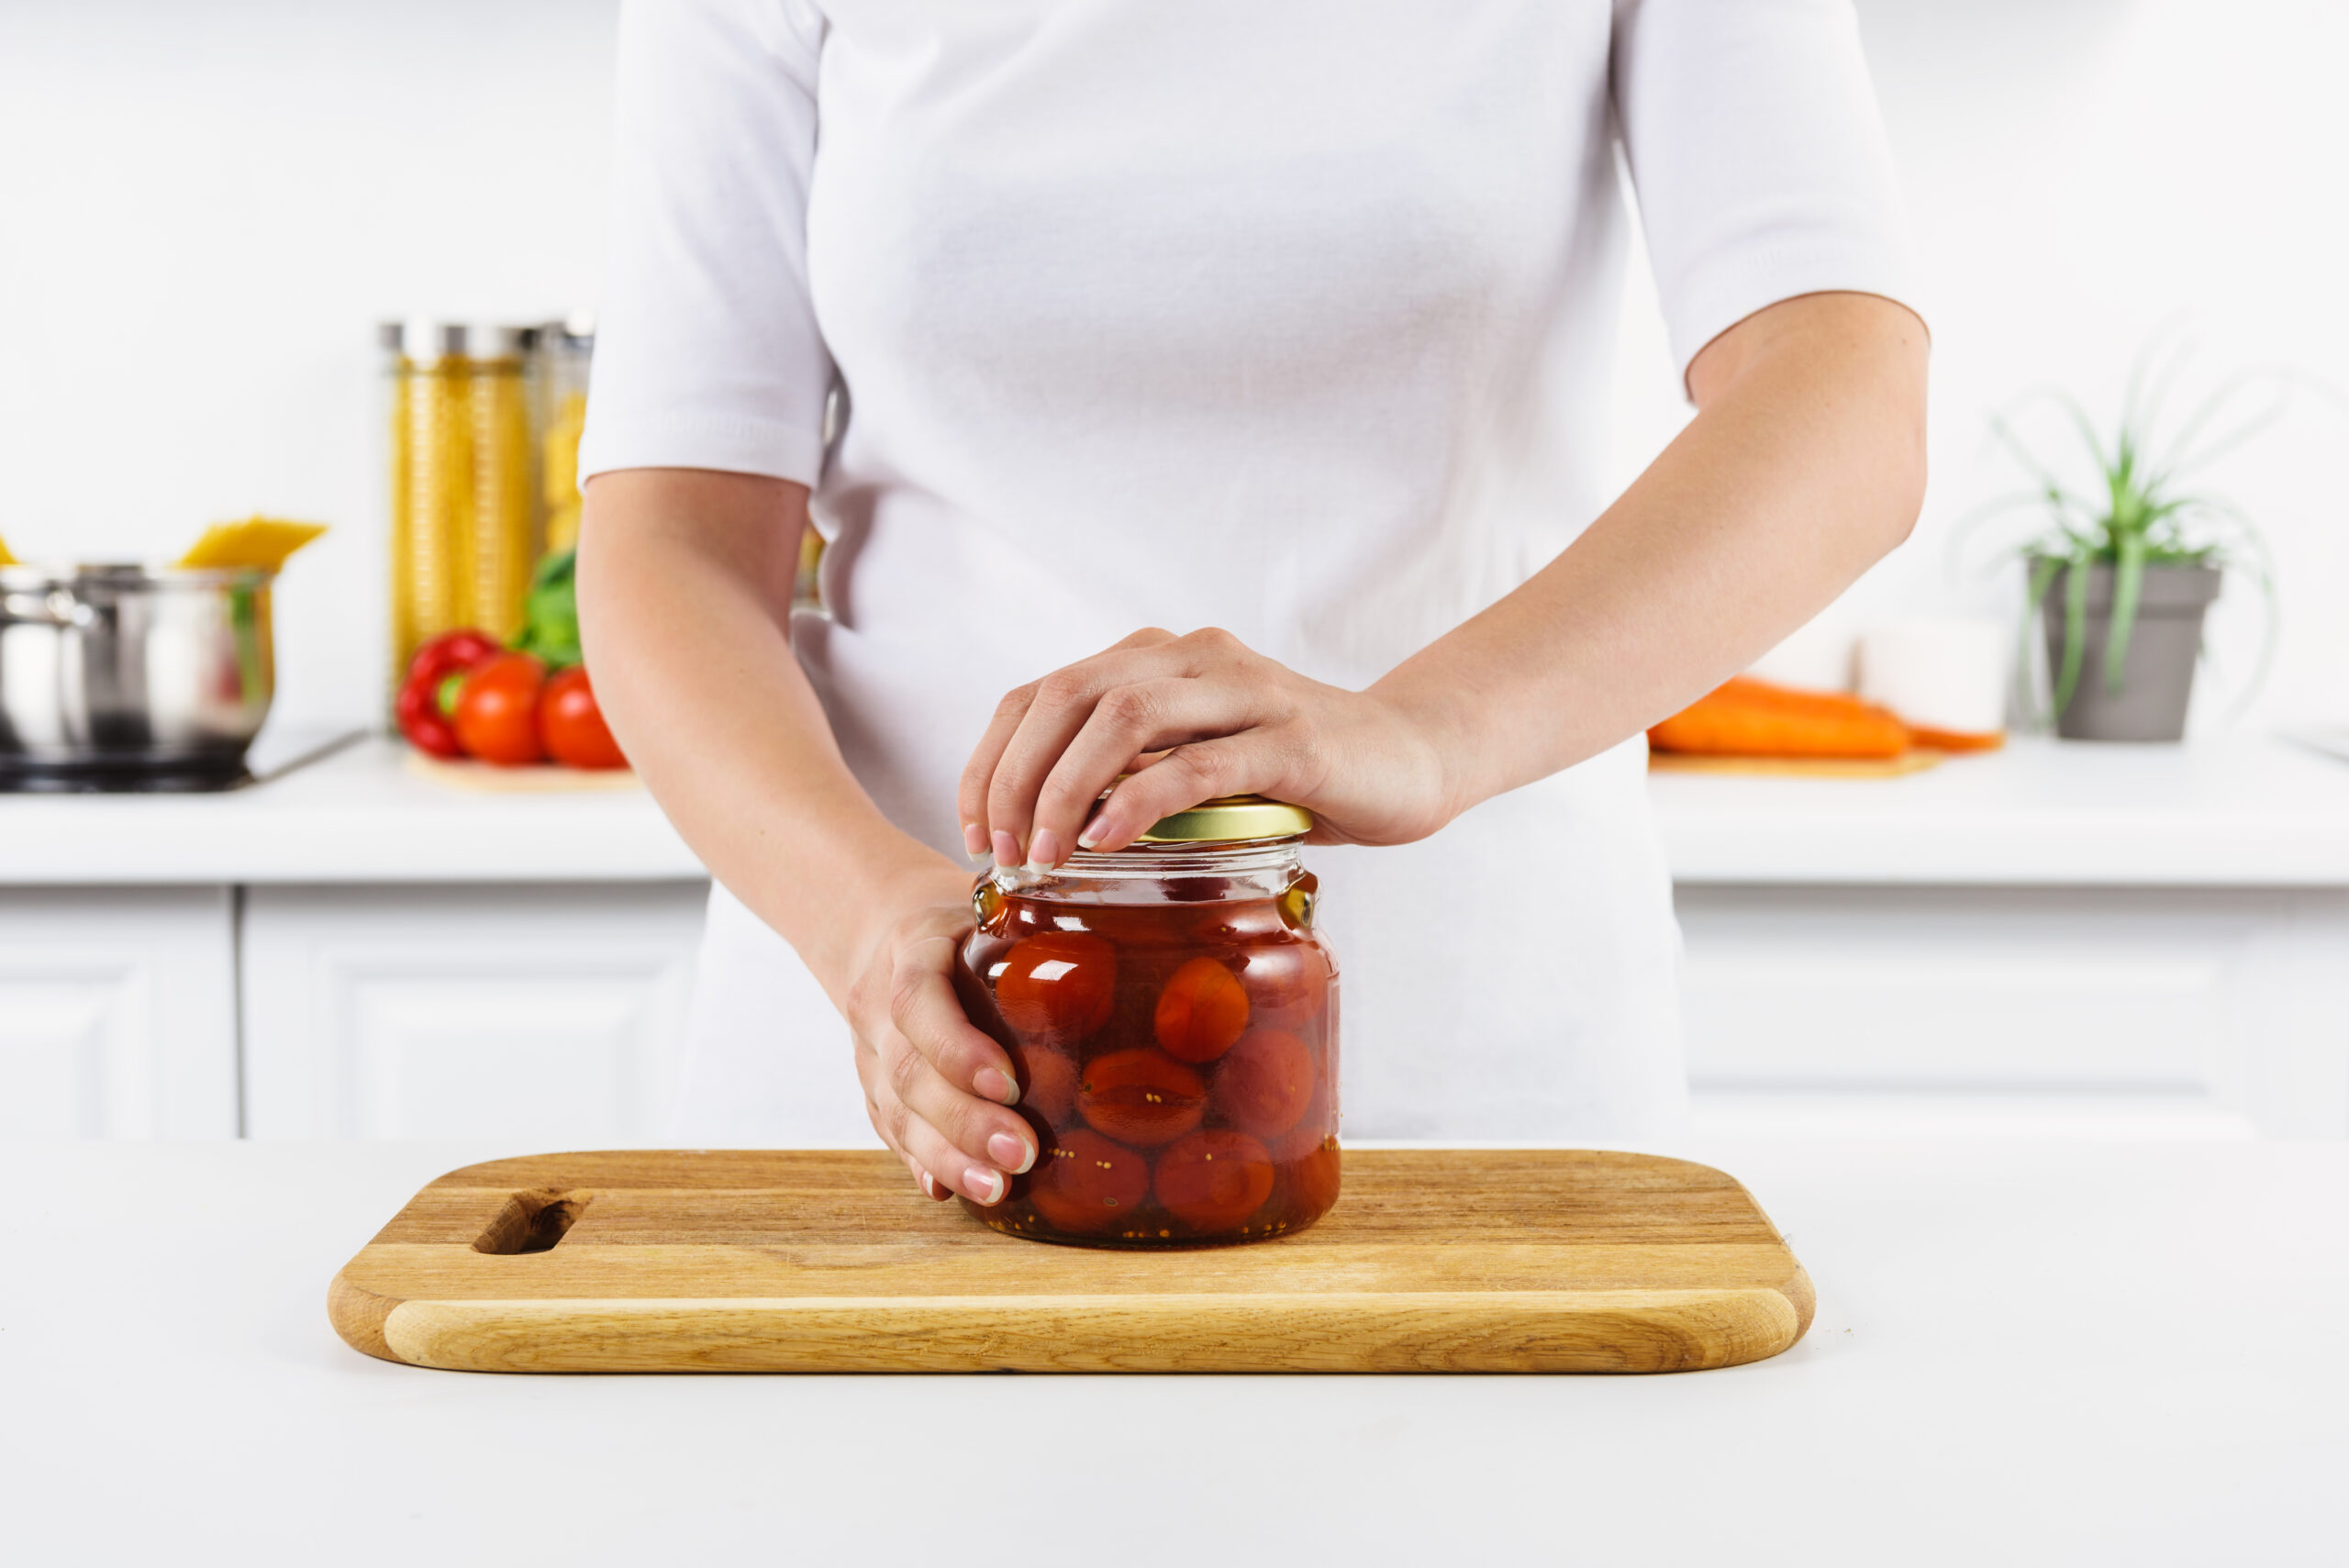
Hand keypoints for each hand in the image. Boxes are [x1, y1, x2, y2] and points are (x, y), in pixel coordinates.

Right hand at [844, 868, 1038, 1203]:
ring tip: (996, 1187)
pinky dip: (923, 1163)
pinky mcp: (873, 1087)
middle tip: (1021, 1153)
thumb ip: (1046, 925)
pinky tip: (954, 1192)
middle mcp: (879, 1004)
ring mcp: (870, 1051)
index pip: (919, 1000)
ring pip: (897, 1110)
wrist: (878, 926)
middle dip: (965, 1120)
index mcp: (911, 948)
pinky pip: (892, 1130)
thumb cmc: (959, 919)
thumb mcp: (991, 903)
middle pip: (909, 1070)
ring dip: (947, 1155)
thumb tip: (1144, 952)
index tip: (1010, 1083)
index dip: (957, 1047)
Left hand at [957, 627, 1457, 866]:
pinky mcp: (1291, 738)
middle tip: (1000, 848)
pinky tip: (1105, 840)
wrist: (1414, 757)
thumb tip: (1045, 831)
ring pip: (1123, 716)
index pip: (1044, 691)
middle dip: (1014, 775)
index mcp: (1161, 657)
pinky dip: (1140, 800)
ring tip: (1043, 850)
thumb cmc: (1297, 772)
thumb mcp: (1198, 764)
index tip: (974, 827)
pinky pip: (1197, 762)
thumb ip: (1135, 772)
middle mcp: (1195, 657)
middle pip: (1068, 696)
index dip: (992, 757)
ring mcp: (1245, 691)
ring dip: (1064, 786)